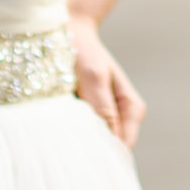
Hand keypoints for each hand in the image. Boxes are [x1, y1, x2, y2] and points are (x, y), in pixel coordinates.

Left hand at [69, 16, 144, 146]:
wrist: (71, 32)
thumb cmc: (83, 50)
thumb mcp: (93, 76)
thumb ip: (102, 107)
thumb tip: (109, 142)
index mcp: (132, 109)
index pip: (122, 147)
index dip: (102, 156)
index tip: (77, 158)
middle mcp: (124, 117)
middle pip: (111, 150)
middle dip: (90, 152)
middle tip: (63, 148)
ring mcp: (109, 118)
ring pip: (97, 145)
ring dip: (79, 143)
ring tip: (58, 134)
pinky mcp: (92, 117)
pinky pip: (85, 136)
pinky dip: (72, 135)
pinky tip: (57, 129)